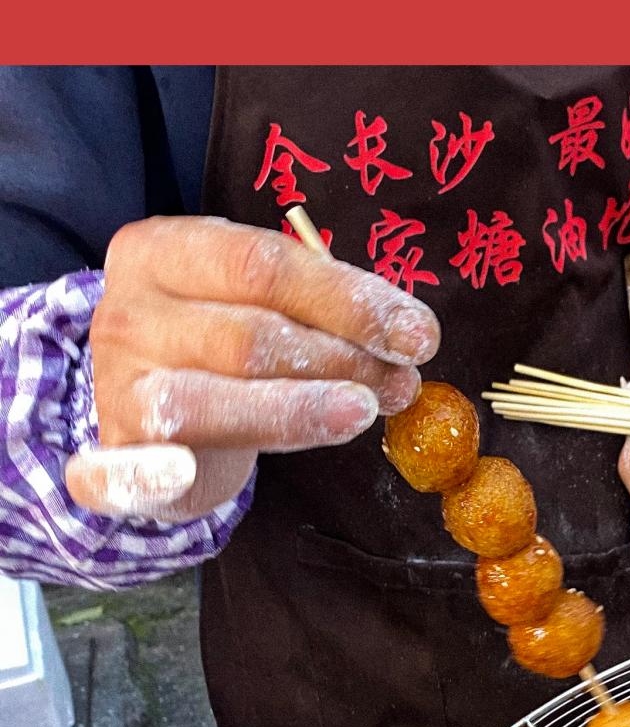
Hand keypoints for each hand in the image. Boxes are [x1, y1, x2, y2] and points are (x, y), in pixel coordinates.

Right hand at [66, 216, 439, 520]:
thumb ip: (323, 310)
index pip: (264, 265)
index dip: (348, 301)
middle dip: (341, 361)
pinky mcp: (115, 457)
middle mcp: (128, 312)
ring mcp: (116, 386)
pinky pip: (124, 472)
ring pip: (208, 401)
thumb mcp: (262, 306)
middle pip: (248, 336)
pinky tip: (186, 474)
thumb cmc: (221, 351)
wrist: (149, 414)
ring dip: (298, 410)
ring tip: (364, 413)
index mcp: (163, 251)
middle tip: (402, 383)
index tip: (418, 336)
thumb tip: (410, 334)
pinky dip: (153, 475)